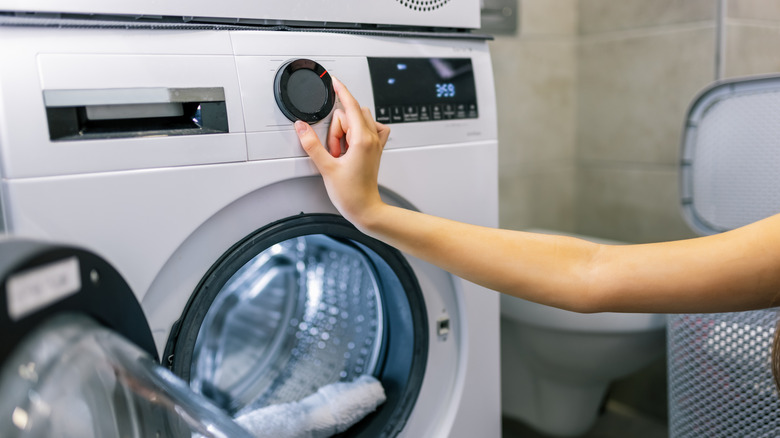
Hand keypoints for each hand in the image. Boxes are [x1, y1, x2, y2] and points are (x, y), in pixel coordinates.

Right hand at [295, 77, 389, 227]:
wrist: (365, 209)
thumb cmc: (351, 193)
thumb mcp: (326, 167)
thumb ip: (311, 144)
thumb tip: (301, 127)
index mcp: (362, 139)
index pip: (350, 105)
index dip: (341, 91)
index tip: (334, 81)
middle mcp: (372, 138)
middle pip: (350, 114)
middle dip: (337, 129)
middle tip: (334, 150)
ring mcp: (376, 143)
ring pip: (358, 120)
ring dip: (345, 131)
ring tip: (340, 153)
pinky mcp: (375, 149)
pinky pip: (368, 128)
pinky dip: (357, 132)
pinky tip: (350, 146)